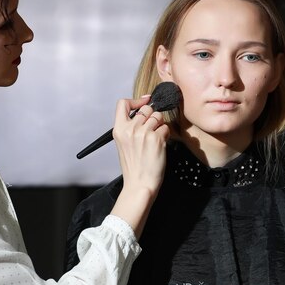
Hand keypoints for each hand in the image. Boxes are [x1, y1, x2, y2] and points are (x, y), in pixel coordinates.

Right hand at [109, 96, 169, 237]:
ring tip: (155, 140)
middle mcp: (130, 129)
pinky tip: (160, 146)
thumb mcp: (124, 144)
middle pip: (146, 108)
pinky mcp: (156, 138)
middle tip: (152, 130)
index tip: (144, 102)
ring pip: (158, 116)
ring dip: (160, 126)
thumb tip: (143, 112)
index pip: (122, 103)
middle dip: (152, 116)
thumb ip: (130, 128)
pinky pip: (166, 128)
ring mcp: (143, 133)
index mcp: (118, 130)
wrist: (140, 184)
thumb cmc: (134, 166)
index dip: (135, 100)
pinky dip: (166, 136)